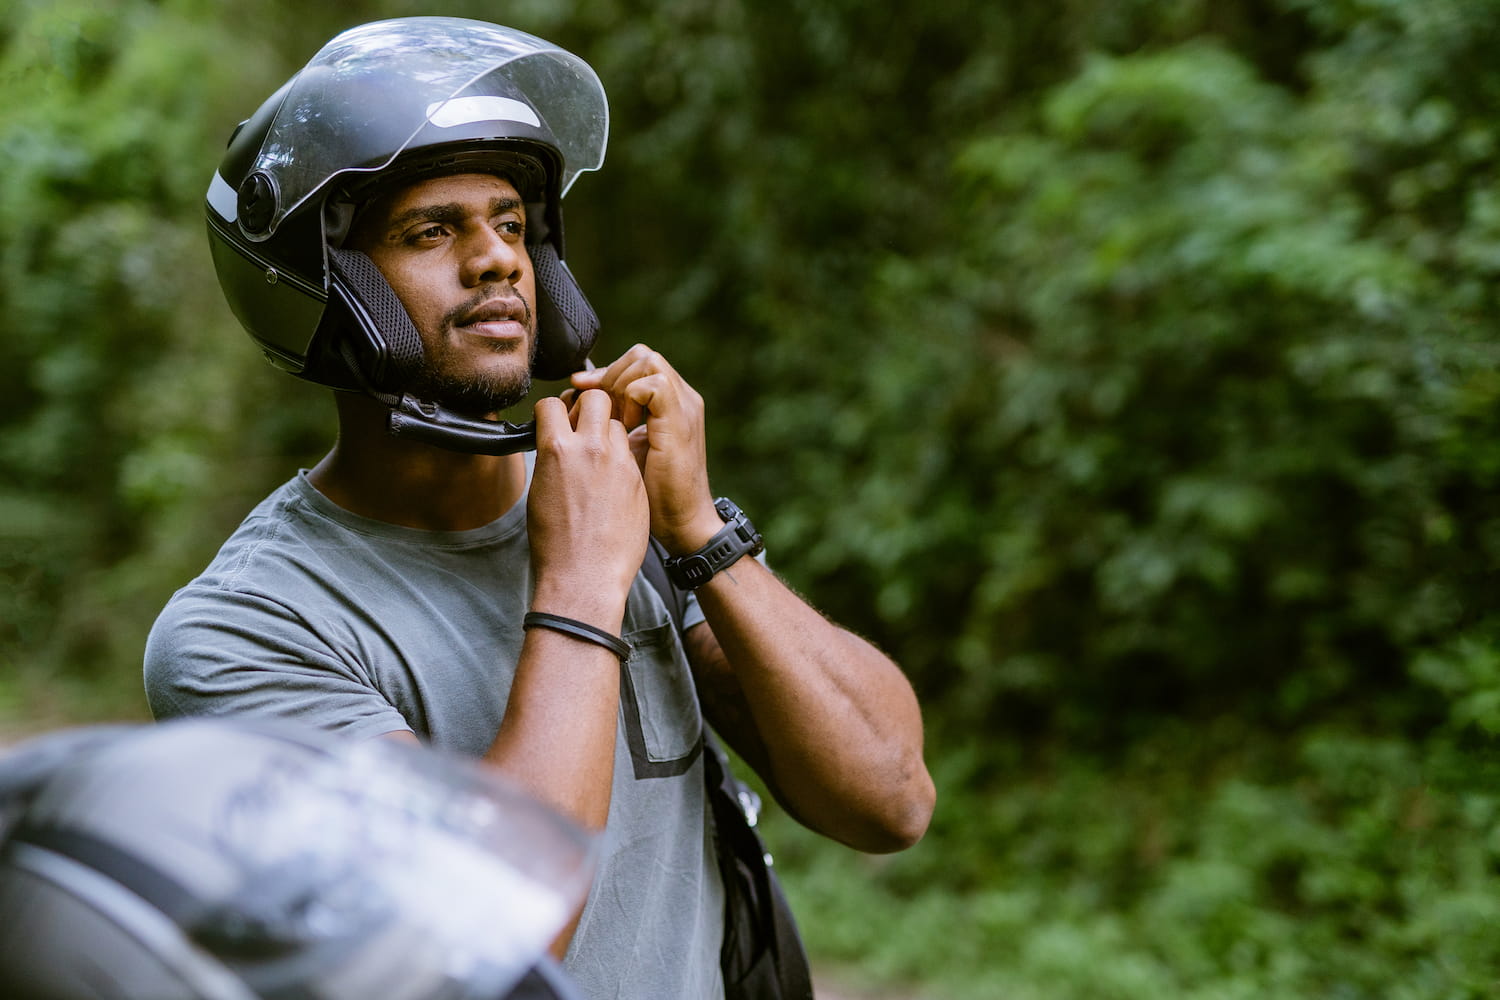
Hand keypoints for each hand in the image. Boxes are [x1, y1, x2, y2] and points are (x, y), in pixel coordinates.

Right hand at [528, 389, 649, 625]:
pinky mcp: (637, 480)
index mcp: (558, 450)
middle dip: (588, 406)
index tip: (556, 422)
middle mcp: (591, 449)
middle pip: (596, 398)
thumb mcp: (539, 492)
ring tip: (600, 458)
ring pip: (617, 424)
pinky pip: (630, 453)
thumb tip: (556, 444)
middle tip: (584, 428)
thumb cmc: (555, 542)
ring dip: (608, 432)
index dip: (553, 411)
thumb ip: (552, 459)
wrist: (586, 577)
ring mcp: (619, 463)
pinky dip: (621, 458)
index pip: (553, 403)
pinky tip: (614, 481)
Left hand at [570, 345, 721, 553]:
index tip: (579, 389)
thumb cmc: (653, 496)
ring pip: (647, 361)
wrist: (681, 525)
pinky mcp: (680, 421)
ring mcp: (684, 407)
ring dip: (619, 384)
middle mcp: (683, 398)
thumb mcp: (627, 450)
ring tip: (612, 417)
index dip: (605, 372)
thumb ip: (612, 424)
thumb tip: (576, 402)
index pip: (636, 364)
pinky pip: (652, 384)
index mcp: (671, 404)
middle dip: (610, 373)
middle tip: (594, 405)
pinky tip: (624, 426)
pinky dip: (631, 398)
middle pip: (641, 355)